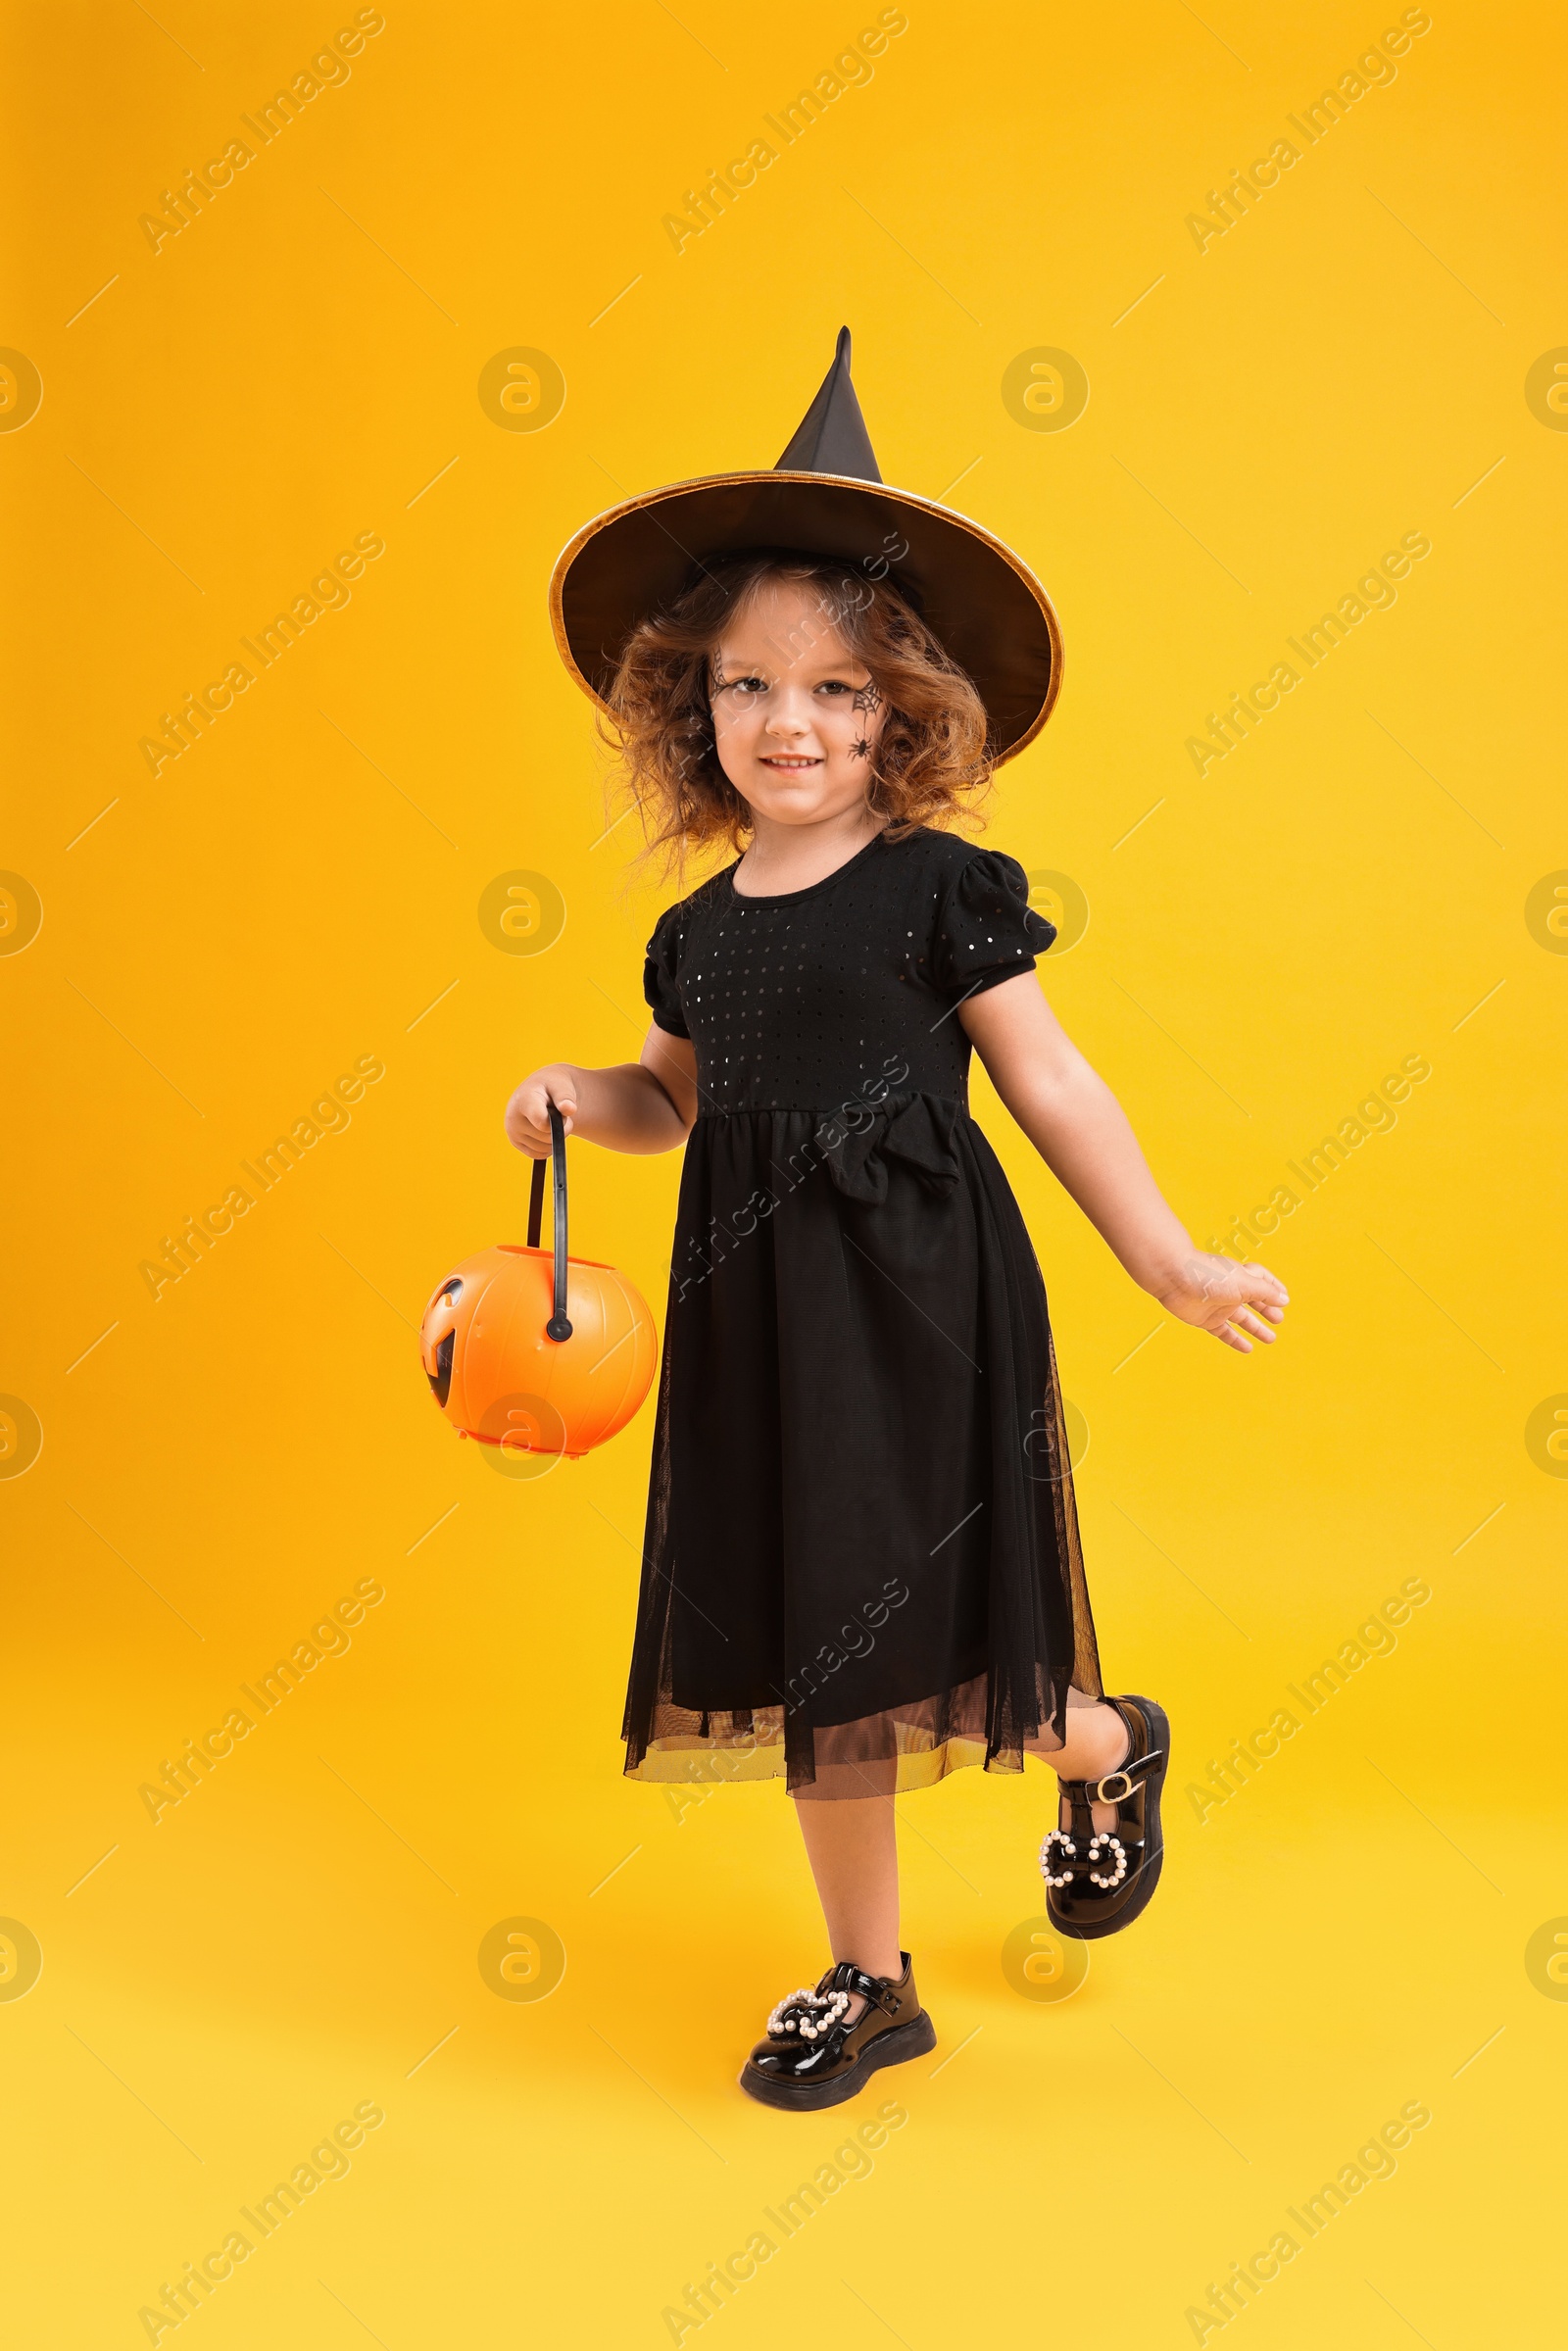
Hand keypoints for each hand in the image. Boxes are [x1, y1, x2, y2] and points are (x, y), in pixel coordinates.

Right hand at [504, 1065, 577, 1156]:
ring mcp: (512, 1131)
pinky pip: (538, 1154)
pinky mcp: (515, 1142)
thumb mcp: (561, 1086)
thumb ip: (566, 1097)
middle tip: (560, 1115)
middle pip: (547, 1137)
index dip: (558, 1123)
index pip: (542, 1122)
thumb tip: (569, 1109)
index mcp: (524, 1100)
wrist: (540, 1089)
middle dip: (560, 1129)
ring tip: (552, 1121)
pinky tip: (547, 1131)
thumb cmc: (552, 1087)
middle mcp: (513, 1117)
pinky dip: (548, 1147)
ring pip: (543, 1148)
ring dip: (555, 1139)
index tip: (562, 1111)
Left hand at [1153, 1252, 1288, 1354]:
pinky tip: (1248, 1349)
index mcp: (1241, 1276)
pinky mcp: (1206, 1320)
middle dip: (1267, 1310)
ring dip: (1256, 1328)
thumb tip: (1284, 1299)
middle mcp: (1230, 1290)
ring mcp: (1218, 1306)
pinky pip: (1224, 1332)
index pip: (1262, 1280)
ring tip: (1271, 1339)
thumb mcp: (1245, 1283)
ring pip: (1241, 1319)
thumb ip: (1265, 1293)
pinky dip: (1236, 1341)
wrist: (1175, 1279)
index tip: (1285, 1299)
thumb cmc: (1210, 1275)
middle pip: (1253, 1301)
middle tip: (1279, 1320)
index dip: (1274, 1288)